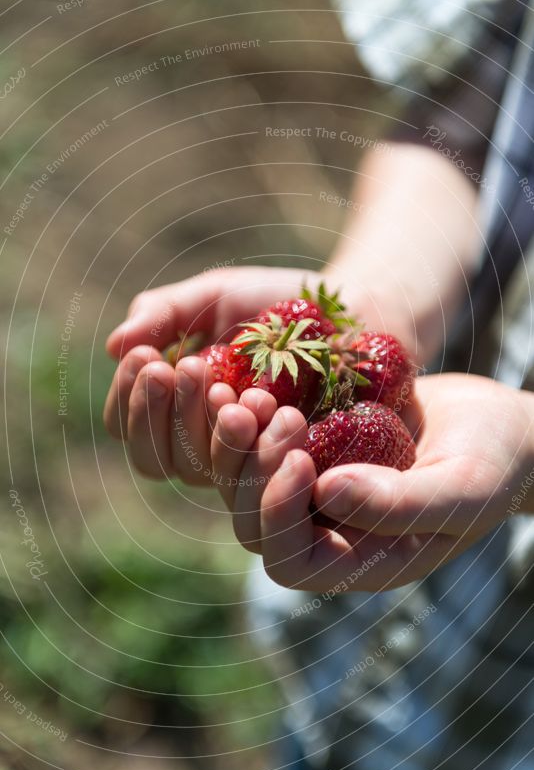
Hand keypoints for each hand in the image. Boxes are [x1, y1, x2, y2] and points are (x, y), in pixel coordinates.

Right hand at [103, 267, 334, 482]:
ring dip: (200, 425)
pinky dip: (247, 438)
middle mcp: (198, 441)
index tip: (147, 357)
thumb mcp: (214, 297)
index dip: (128, 399)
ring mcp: (238, 459)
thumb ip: (166, 314)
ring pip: (195, 469)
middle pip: (152, 458)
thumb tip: (114, 347)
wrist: (344, 314)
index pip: (126, 424)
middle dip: (159, 413)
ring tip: (218, 378)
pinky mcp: (278, 468)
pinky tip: (259, 399)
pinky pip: (249, 473)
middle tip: (186, 365)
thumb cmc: (271, 305)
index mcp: (172, 405)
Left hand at [211, 374, 533, 589]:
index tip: (301, 458)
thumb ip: (401, 504)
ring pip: (244, 478)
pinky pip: (257, 439)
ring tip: (244, 391)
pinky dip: (244, 411)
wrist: (494, 422)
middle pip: (253, 519)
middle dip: (251, 467)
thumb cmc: (494, 462)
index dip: (280, 515)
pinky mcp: (308, 446)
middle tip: (263, 408)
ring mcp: (311, 488)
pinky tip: (237, 375)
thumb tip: (327, 493)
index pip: (291, 561)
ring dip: (233, 439)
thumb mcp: (462, 489)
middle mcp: (326, 531)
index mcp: (359, 560)